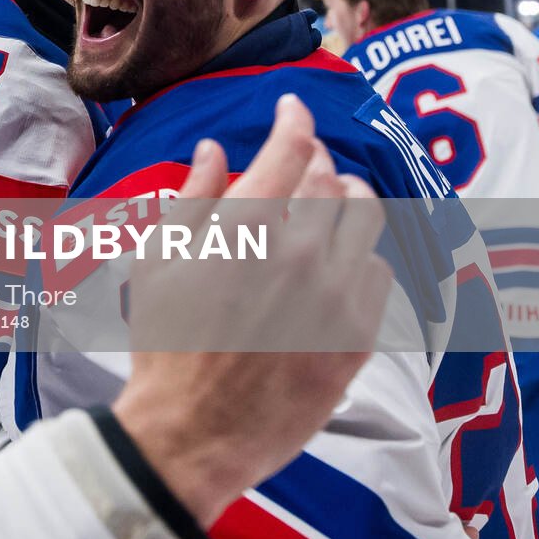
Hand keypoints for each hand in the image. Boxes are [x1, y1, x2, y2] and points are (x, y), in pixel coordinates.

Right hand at [112, 94, 392, 526]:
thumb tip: (216, 151)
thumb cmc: (164, 345)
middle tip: (306, 161)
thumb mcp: (158, 263)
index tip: (291, 106)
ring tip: (335, 204)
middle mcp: (301, 254)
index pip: (290, 149)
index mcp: (247, 229)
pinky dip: (362, 257)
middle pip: (334, 180)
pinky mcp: (357, 338)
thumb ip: (193, 199)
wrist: (192, 431)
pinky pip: (380, 275)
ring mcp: (336, 297)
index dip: (294, 118)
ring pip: (369, 222)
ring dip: (352, 201)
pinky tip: (340, 265)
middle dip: (320, 160)